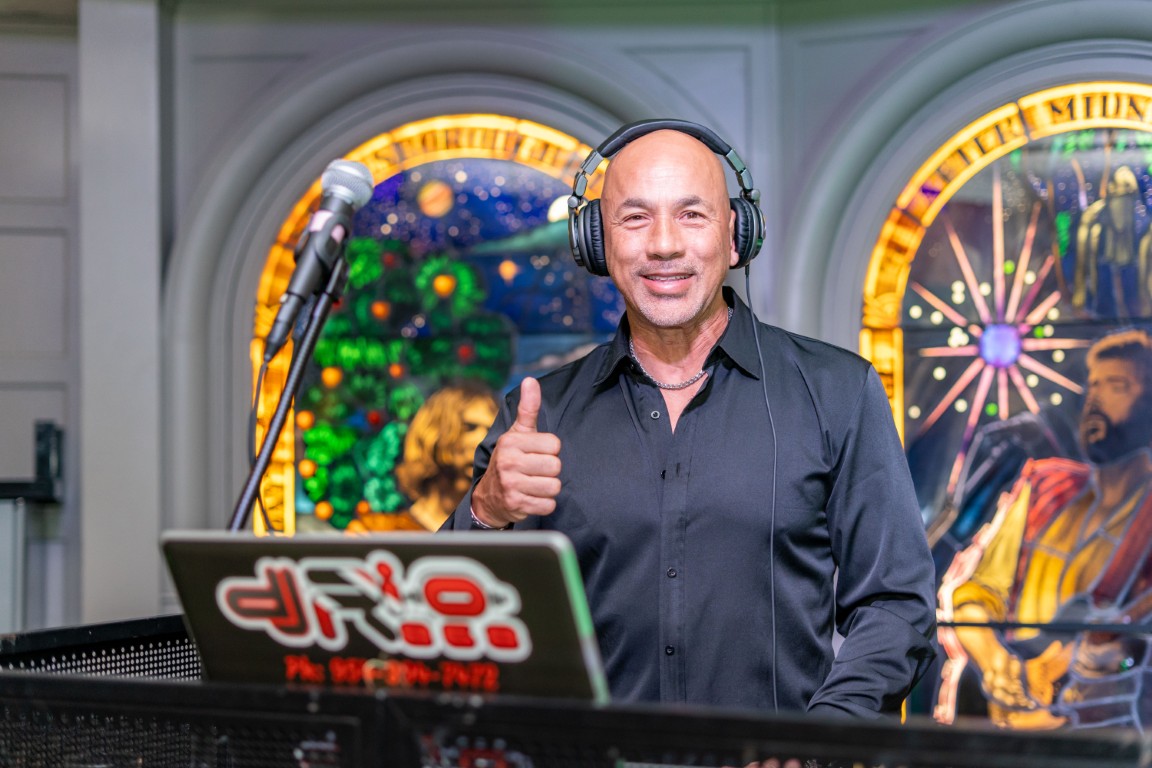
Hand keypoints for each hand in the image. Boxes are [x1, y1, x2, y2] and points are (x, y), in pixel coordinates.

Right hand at [471, 377, 561, 526]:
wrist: (489, 496)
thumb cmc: (510, 459)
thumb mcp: (517, 433)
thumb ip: (528, 408)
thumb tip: (530, 380)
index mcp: (511, 441)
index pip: (554, 444)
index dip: (550, 450)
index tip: (536, 453)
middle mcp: (508, 462)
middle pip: (556, 466)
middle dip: (550, 471)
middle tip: (536, 471)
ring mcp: (511, 485)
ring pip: (554, 486)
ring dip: (548, 488)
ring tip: (534, 484)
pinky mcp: (516, 504)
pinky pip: (548, 505)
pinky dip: (544, 504)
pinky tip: (532, 497)